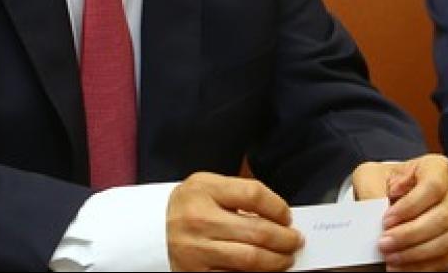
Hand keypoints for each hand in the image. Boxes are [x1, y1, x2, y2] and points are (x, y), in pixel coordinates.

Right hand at [166, 172, 302, 270]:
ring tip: (286, 258)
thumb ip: (239, 192)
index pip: (254, 195)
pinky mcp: (195, 272)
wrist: (152, 228)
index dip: (278, 207)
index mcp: (204, 190)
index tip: (287, 215)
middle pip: (256, 231)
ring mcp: (196, 249)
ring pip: (249, 259)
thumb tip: (279, 213)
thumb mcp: (208, 184)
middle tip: (295, 241)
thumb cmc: (189, 204)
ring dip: (276, 261)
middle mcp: (199, 219)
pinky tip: (265, 270)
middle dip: (284, 239)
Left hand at [351, 154, 447, 270]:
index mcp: (438, 167)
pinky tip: (402, 267)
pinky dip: (424, 266)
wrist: (393, 193)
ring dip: (417, 253)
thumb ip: (371, 191)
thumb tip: (376, 214)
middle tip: (384, 244)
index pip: (433, 186)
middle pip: (443, 216)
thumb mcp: (371, 176)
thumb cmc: (385, 182)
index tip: (386, 220)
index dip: (410, 206)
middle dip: (410, 235)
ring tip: (391, 258)